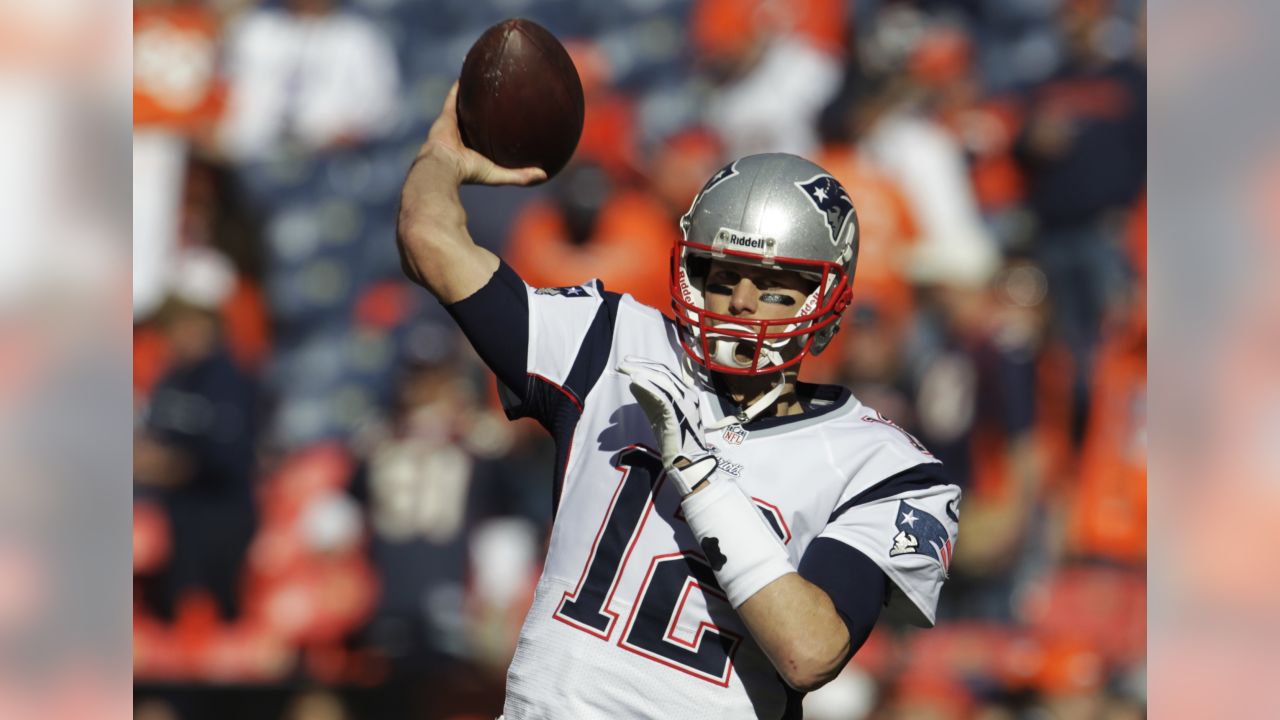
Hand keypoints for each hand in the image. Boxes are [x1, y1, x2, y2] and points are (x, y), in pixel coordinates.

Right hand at [414, 81, 545, 185]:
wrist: (443, 167)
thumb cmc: (469, 173)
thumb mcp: (499, 174)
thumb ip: (521, 175)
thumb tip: (545, 175)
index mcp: (475, 149)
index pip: (488, 136)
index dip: (498, 127)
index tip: (511, 117)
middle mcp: (464, 135)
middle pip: (478, 117)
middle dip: (486, 107)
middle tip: (502, 93)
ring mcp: (454, 124)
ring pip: (466, 103)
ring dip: (474, 91)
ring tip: (486, 76)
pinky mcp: (446, 115)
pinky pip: (454, 95)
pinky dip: (461, 83)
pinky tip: (470, 68)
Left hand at [617, 356, 710, 468]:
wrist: (686, 462)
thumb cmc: (673, 441)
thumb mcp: (658, 415)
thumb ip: (648, 398)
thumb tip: (634, 382)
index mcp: (686, 394)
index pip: (666, 372)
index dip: (646, 364)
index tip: (630, 361)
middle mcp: (688, 395)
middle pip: (663, 372)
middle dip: (641, 365)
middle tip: (622, 362)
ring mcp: (686, 403)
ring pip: (662, 380)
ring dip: (641, 371)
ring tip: (624, 368)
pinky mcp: (679, 413)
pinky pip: (662, 395)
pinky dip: (648, 386)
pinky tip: (634, 380)